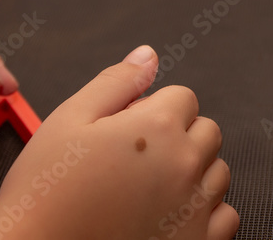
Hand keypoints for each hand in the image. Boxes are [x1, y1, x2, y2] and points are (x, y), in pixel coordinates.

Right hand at [0, 46, 237, 239]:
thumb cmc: (46, 193)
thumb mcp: (69, 120)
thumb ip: (117, 82)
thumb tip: (148, 56)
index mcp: (157, 127)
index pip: (183, 98)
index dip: (153, 110)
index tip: (128, 133)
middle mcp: (185, 164)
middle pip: (206, 132)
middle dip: (178, 137)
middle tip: (135, 162)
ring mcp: (195, 208)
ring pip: (218, 172)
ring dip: (193, 174)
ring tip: (148, 192)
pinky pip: (226, 217)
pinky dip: (205, 214)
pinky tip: (169, 217)